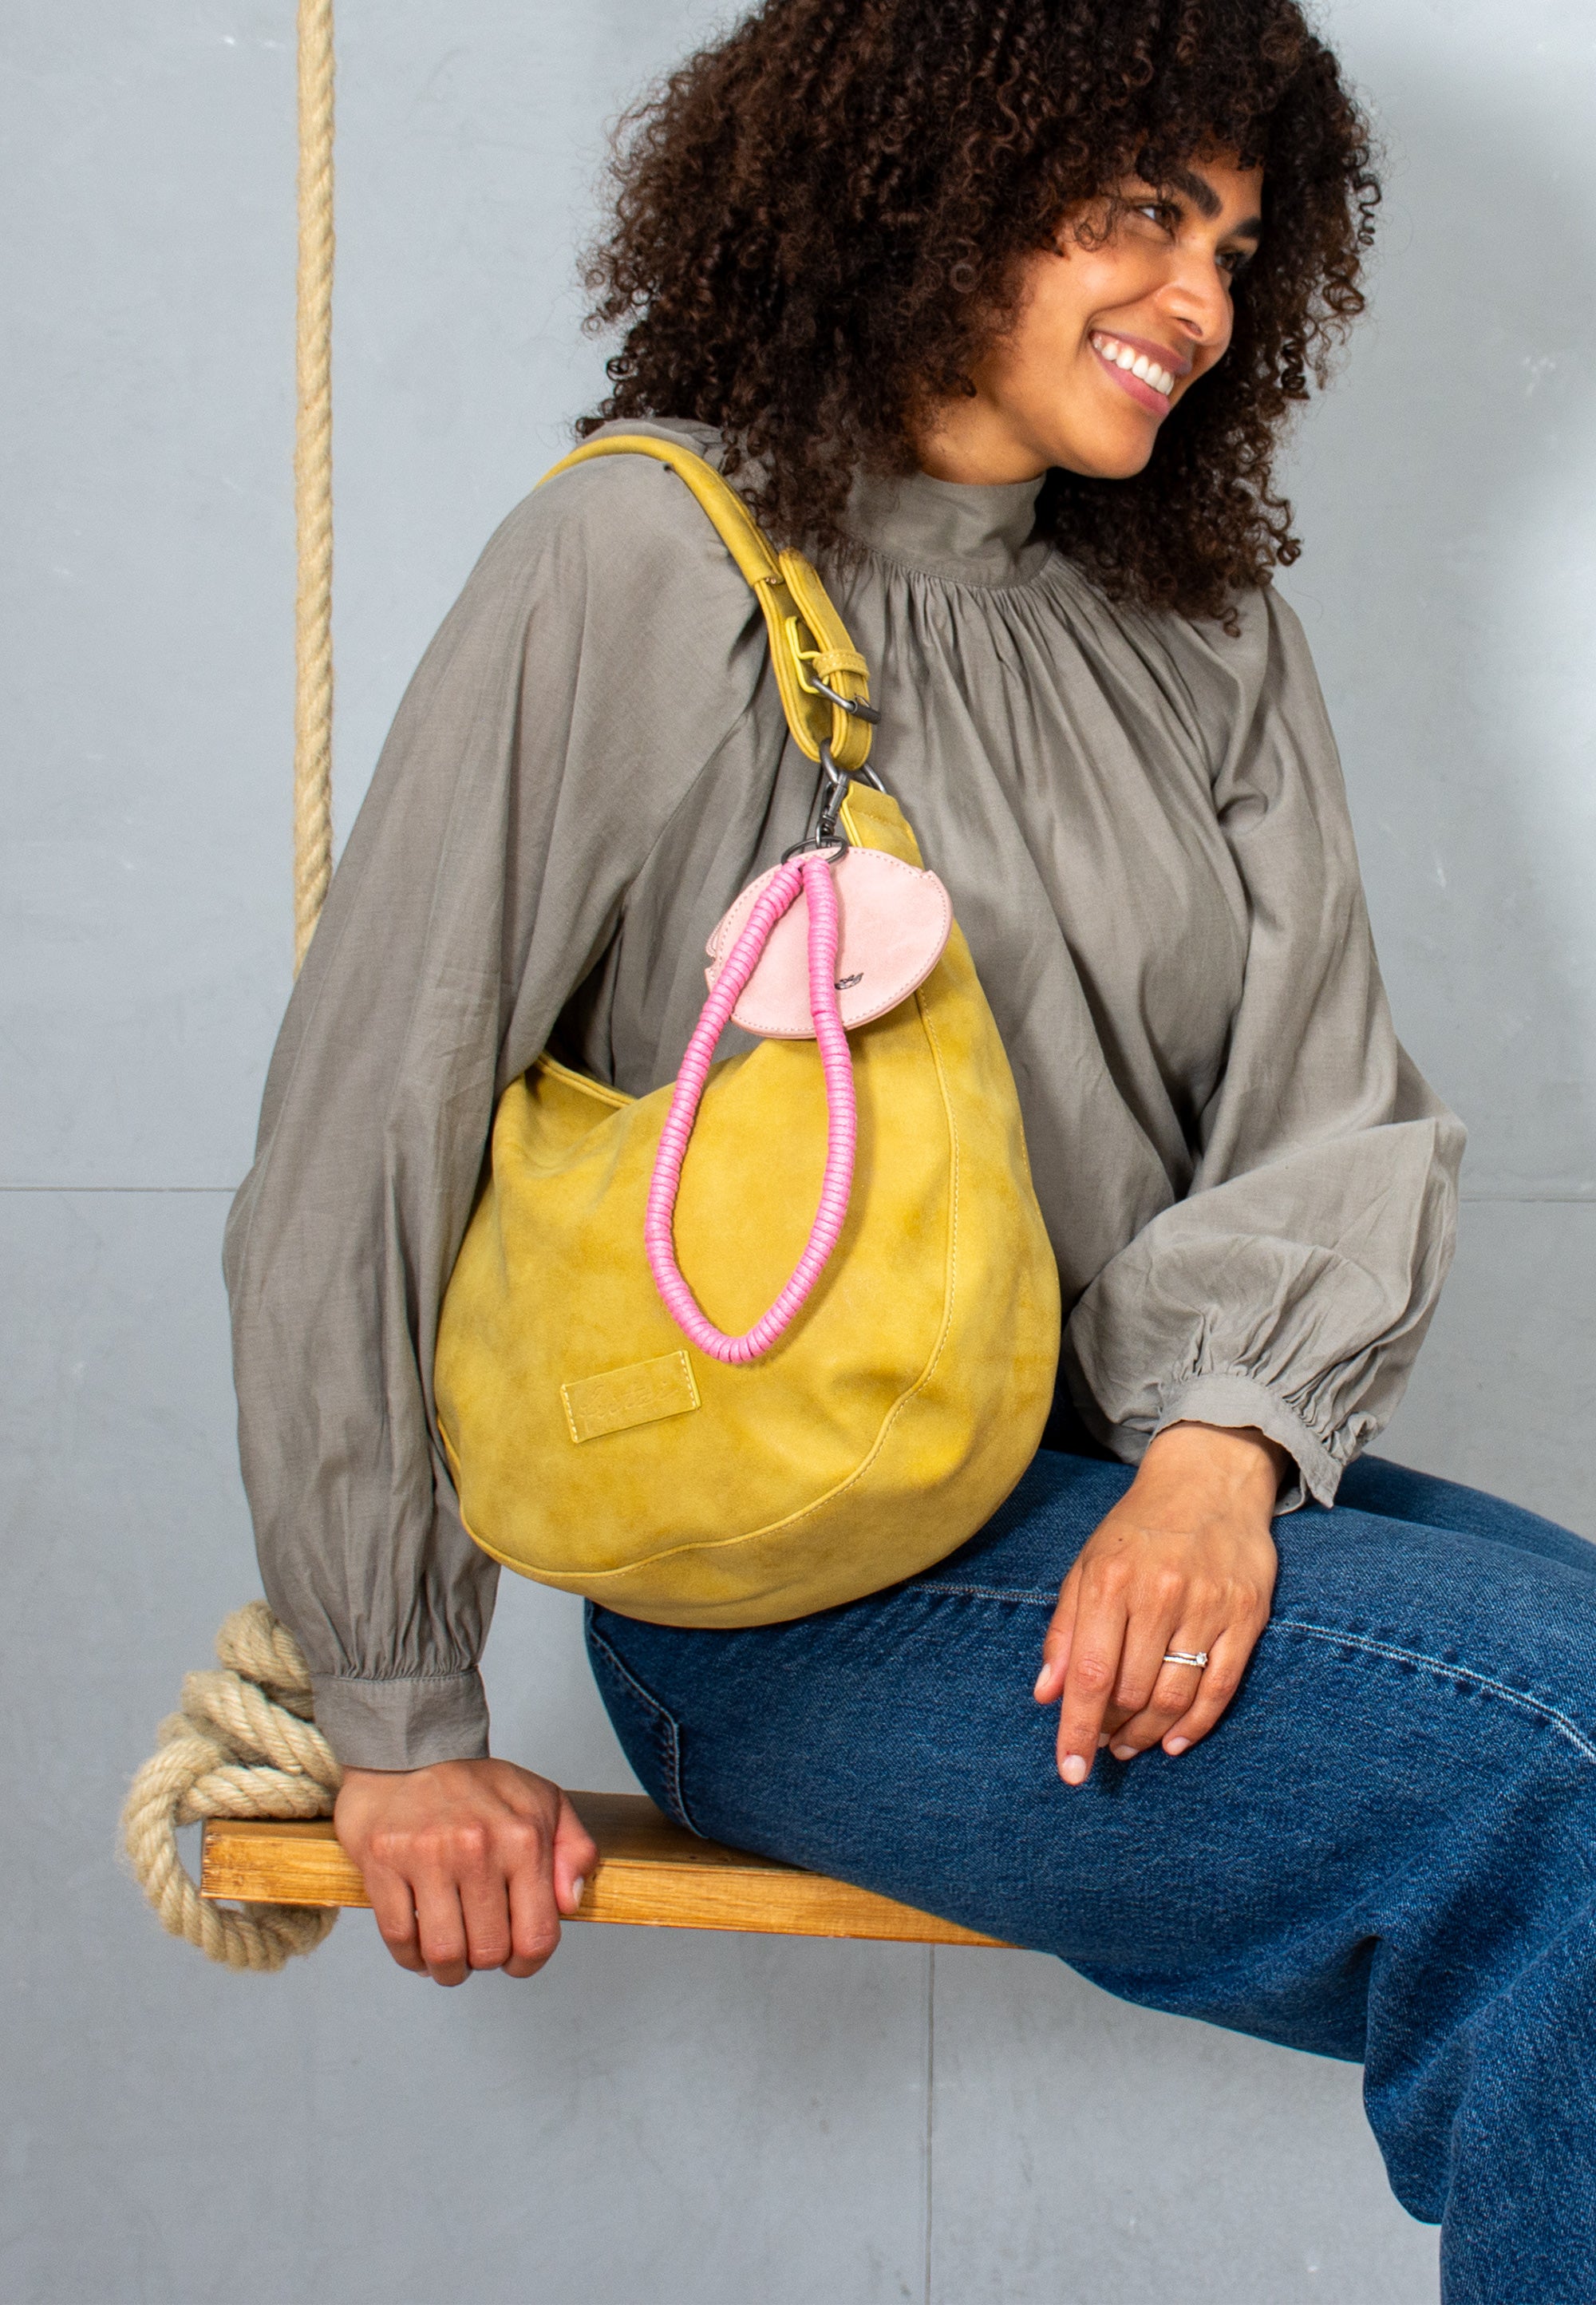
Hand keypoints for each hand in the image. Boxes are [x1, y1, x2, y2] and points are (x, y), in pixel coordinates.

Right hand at [334, 1758, 597, 1984]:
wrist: (408, 1748)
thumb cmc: (477, 1784)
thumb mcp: (543, 1800)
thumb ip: (573, 1849)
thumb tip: (570, 1903)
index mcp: (523, 1838)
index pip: (536, 1936)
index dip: (528, 1963)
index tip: (517, 1959)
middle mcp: (477, 1848)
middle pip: (487, 1952)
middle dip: (485, 1963)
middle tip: (478, 1948)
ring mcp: (427, 1856)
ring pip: (442, 1953)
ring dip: (447, 1969)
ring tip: (449, 1955)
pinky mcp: (383, 1862)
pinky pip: (399, 1938)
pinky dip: (409, 1956)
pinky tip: (418, 1946)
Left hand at [1033, 1422, 1283, 1784]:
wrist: (1209, 1480)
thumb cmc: (1139, 1528)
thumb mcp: (1088, 1565)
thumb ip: (1065, 1629)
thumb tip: (1046, 1695)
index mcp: (1109, 1579)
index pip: (1090, 1674)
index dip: (1076, 1729)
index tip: (1069, 1771)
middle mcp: (1158, 1593)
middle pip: (1131, 1692)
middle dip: (1111, 1729)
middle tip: (1101, 1741)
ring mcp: (1207, 1604)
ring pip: (1174, 1696)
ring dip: (1149, 1734)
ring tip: (1130, 1745)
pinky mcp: (1247, 1614)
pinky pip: (1221, 1687)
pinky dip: (1196, 1725)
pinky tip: (1175, 1742)